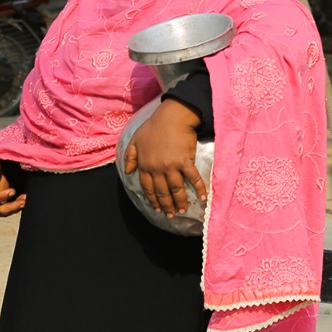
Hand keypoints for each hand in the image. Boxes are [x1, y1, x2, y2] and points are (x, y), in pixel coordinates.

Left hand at [123, 98, 206, 217]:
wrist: (172, 116)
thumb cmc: (154, 126)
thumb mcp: (136, 139)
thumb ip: (130, 156)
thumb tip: (129, 171)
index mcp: (145, 165)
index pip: (147, 188)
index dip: (152, 200)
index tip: (157, 208)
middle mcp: (157, 169)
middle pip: (162, 192)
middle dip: (166, 205)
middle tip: (170, 215)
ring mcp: (171, 166)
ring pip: (176, 189)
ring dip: (179, 202)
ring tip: (182, 211)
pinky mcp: (185, 161)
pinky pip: (193, 178)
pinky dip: (198, 189)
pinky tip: (202, 198)